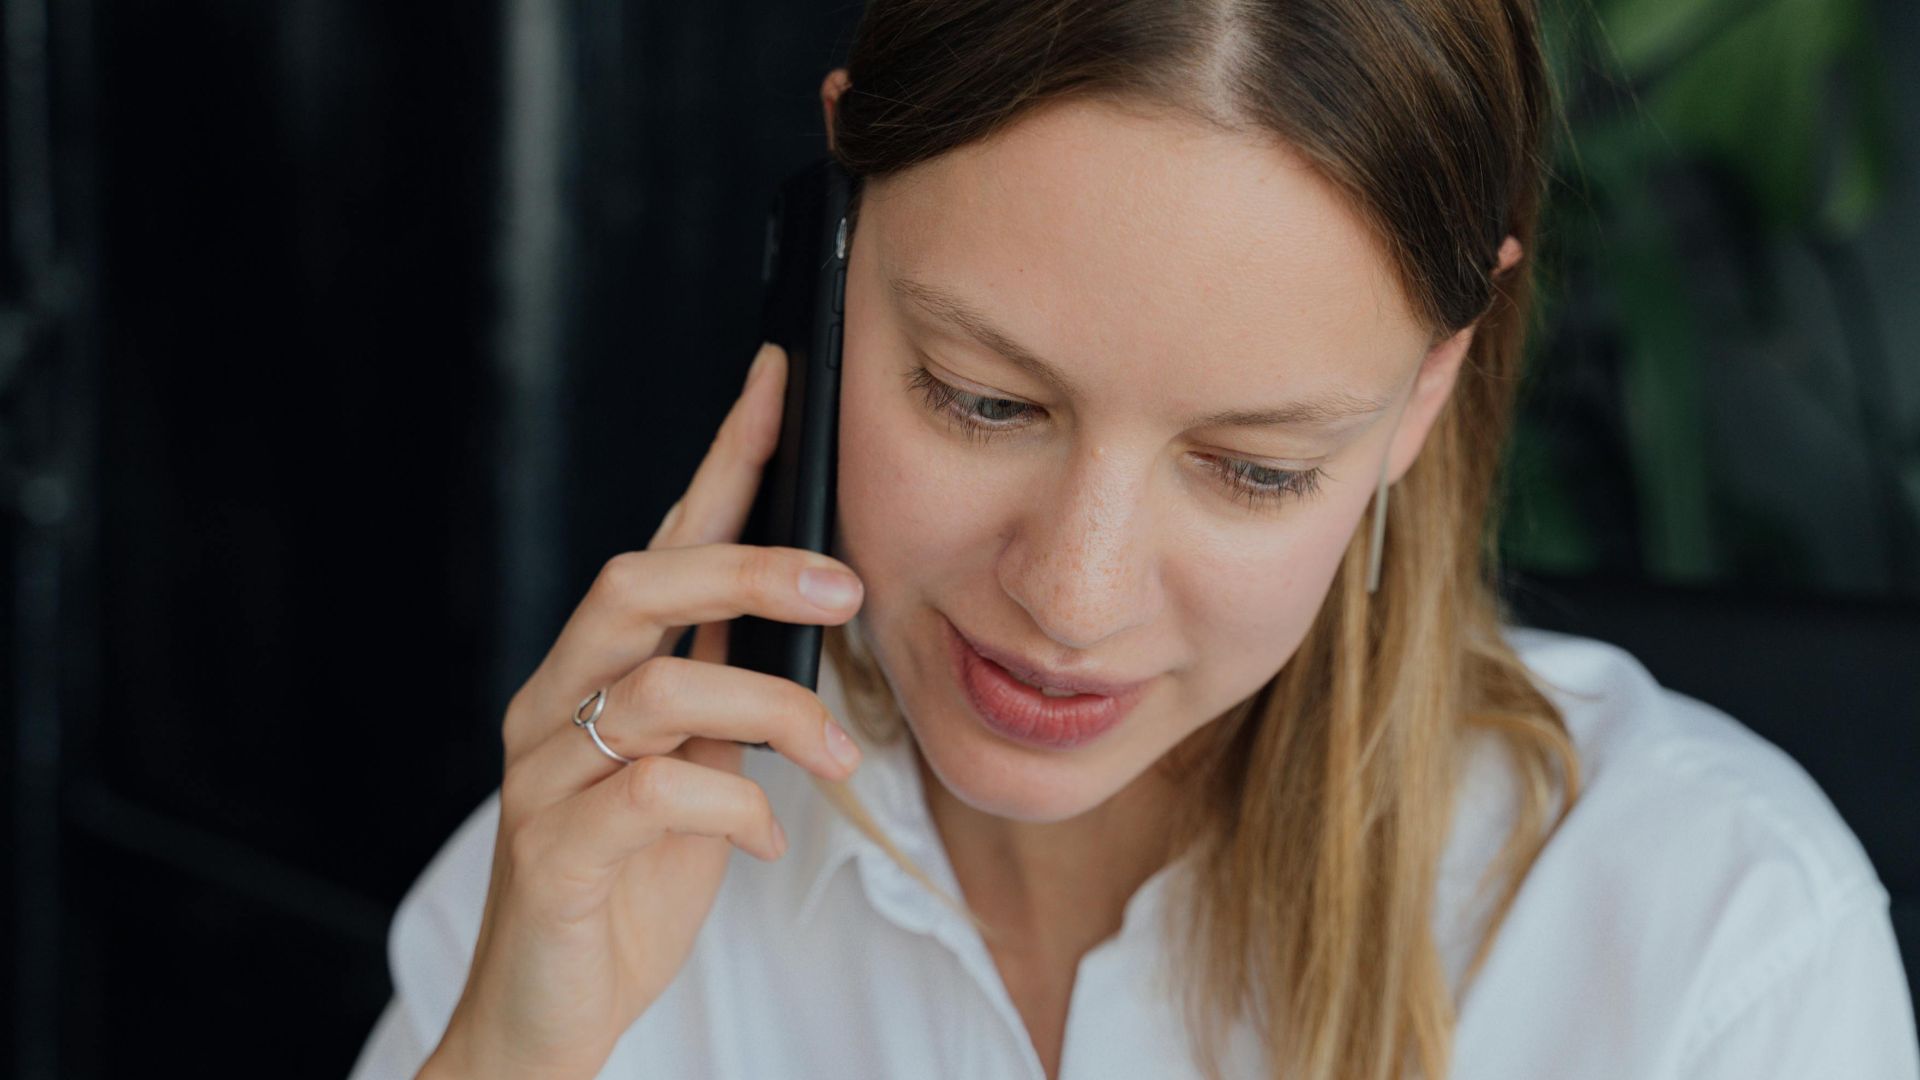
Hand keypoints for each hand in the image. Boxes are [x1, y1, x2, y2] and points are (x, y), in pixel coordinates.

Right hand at [421, 342, 864, 1079]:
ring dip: (773, 713)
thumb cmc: (629, 880)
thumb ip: (728, 691)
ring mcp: (546, 773)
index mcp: (596, 672)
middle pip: (636, 585)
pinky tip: (768, 832)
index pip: (661, 542)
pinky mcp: (556, 850)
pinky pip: (657, 796)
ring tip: (834, 758)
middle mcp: (557, 702)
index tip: (779, 379)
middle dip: (749, 567)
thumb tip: (812, 613)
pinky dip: (736, 807)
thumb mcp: (696, 769)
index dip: (720, 459)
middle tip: (847, 587)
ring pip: (658, 688)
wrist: (548, 1008)